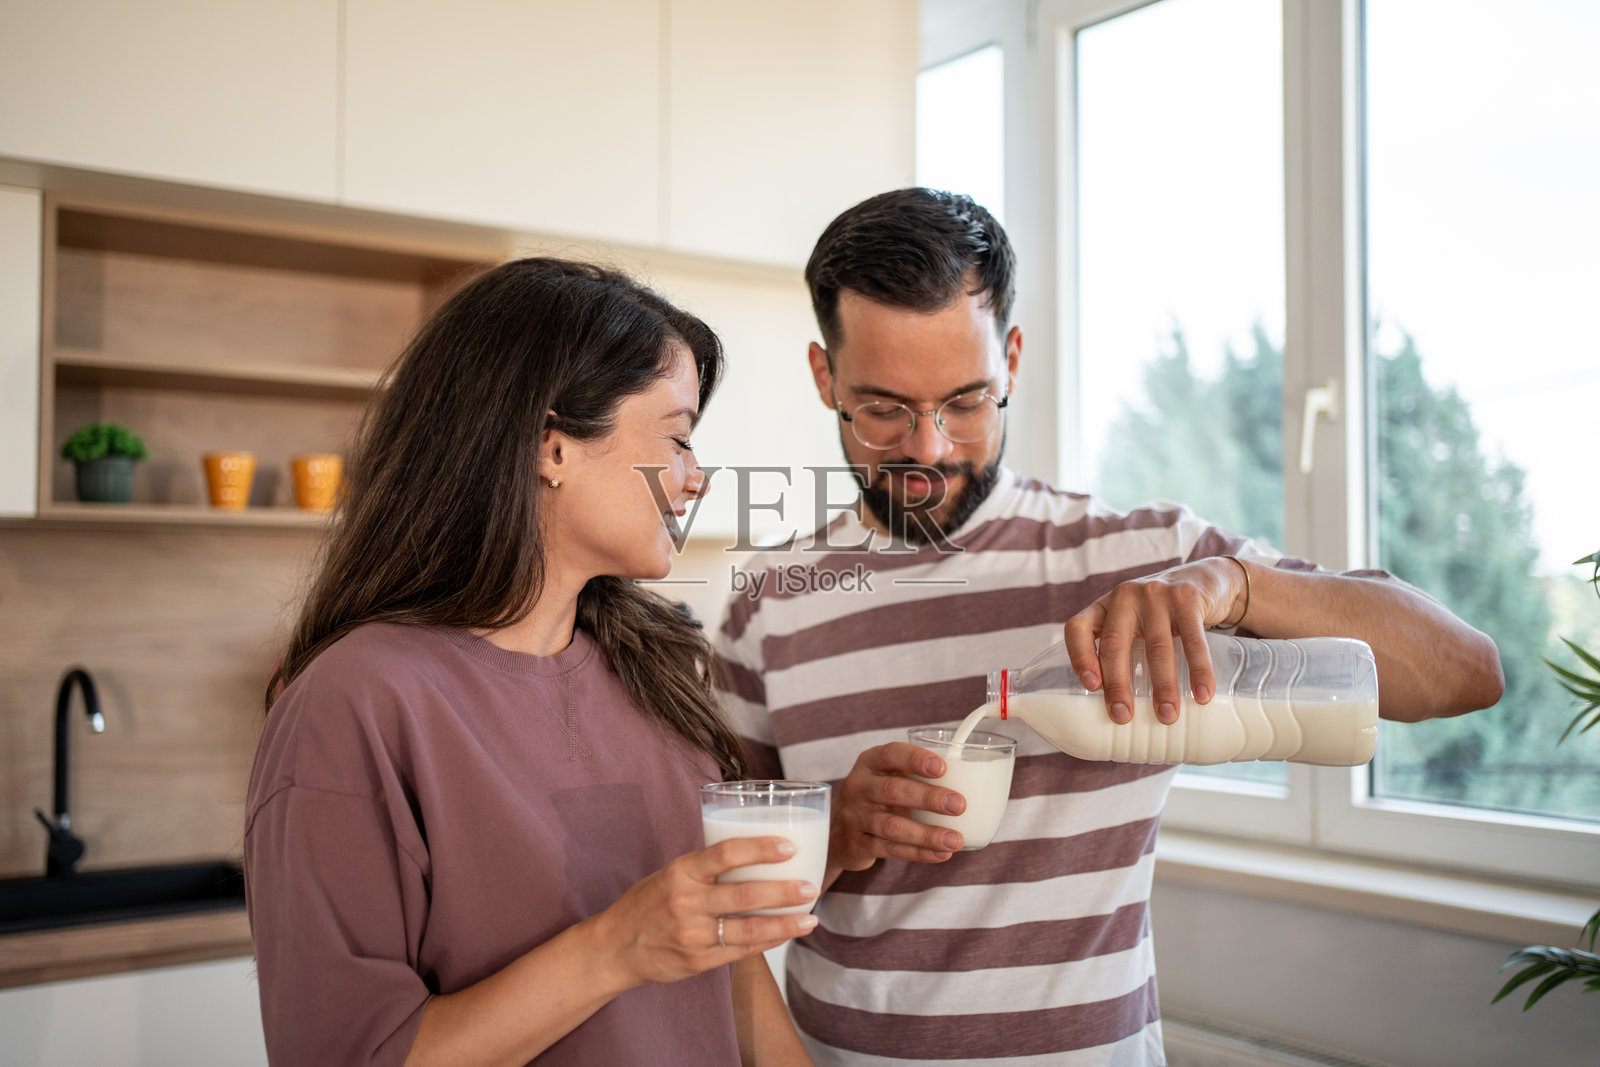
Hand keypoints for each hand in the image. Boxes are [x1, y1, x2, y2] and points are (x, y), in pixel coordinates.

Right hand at [593, 837, 818, 987]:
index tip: (788, 847)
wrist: (614, 948)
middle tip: (810, 887)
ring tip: (810, 918)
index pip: (725, 853)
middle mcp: (686, 902)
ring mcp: (692, 935)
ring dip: (784, 923)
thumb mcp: (670, 874)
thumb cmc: (648, 904)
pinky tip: (785, 934)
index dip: (760, 848)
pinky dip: (767, 942)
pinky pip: (740, 951)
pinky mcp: (697, 962)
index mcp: (680, 872)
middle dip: (783, 892)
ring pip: (748, 929)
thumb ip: (706, 867)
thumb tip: (754, 854)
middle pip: (744, 894)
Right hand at [828, 743, 966, 875]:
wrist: (839, 830)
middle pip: (893, 790)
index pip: (890, 754)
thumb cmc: (878, 797)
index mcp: (870, 762)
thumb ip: (918, 776)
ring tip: (956, 839)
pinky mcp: (856, 844)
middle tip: (959, 805)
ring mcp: (854, 817)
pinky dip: (918, 853)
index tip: (942, 767)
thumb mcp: (888, 777)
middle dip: (928, 798)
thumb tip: (977, 783)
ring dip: (927, 834)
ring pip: (892, 826)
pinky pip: (890, 850)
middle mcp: (858, 786)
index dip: (915, 759)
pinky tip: (941, 854)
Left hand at [1062, 556, 1246, 724]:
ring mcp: (1156, 594)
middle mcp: (1125, 597)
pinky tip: (1202, 694)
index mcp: (1105, 606)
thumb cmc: (1161, 613)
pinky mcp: (1188, 598)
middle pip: (1115, 644)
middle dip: (1118, 685)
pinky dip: (1199, 670)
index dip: (1079, 657)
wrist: (1205, 579)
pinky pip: (1192, 640)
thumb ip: (1124, 650)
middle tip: (1123, 716)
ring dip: (1162, 686)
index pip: (1078, 627)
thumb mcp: (1134, 622)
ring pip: (1156, 647)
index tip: (1092, 687)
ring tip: (1168, 715)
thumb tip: (1120, 710)